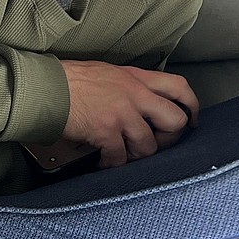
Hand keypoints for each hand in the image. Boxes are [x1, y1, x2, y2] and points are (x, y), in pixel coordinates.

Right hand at [61, 60, 197, 166]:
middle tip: (156, 144)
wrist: (46, 87)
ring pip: (149, 146)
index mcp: (136, 78)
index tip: (191, 120)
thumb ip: (128, 86)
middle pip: (175, 121)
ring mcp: (122, 113)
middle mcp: (135, 94)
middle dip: (169, 139)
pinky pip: (120, 158)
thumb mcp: (108, 73)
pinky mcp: (107, 131)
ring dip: (137, 156)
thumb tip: (138, 103)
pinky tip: (102, 162)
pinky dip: (111, 165)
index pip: (179, 88)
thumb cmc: (70, 79)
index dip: (191, 106)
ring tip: (123, 156)